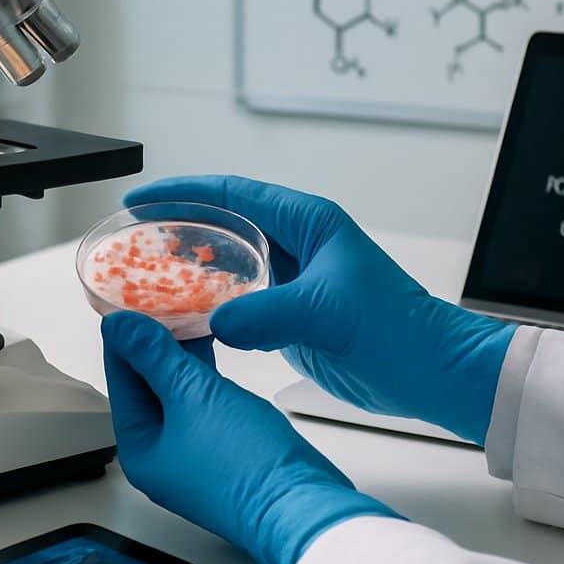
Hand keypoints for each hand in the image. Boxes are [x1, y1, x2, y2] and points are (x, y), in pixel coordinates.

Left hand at [101, 311, 393, 563]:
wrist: (302, 506)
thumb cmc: (244, 460)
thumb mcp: (193, 395)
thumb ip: (155, 356)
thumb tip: (118, 326)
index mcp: (139, 449)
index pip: (120, 379)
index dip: (126, 335)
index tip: (130, 297)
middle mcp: (161, 455)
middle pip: (147, 387)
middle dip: (155, 342)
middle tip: (163, 295)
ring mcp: (194, 455)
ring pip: (178, 393)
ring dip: (182, 356)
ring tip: (189, 310)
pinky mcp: (224, 451)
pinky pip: (203, 403)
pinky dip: (204, 375)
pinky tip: (213, 346)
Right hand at [125, 175, 515, 444]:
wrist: (430, 372)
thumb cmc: (397, 330)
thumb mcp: (326, 313)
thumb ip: (266, 313)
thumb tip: (214, 322)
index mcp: (309, 222)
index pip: (233, 193)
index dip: (185, 191)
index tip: (143, 198)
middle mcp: (299, 244)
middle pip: (225, 225)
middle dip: (179, 228)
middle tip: (132, 239)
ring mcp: (294, 280)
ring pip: (229, 265)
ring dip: (190, 270)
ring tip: (145, 276)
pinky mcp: (292, 315)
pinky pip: (239, 302)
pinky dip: (208, 306)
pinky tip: (181, 316)